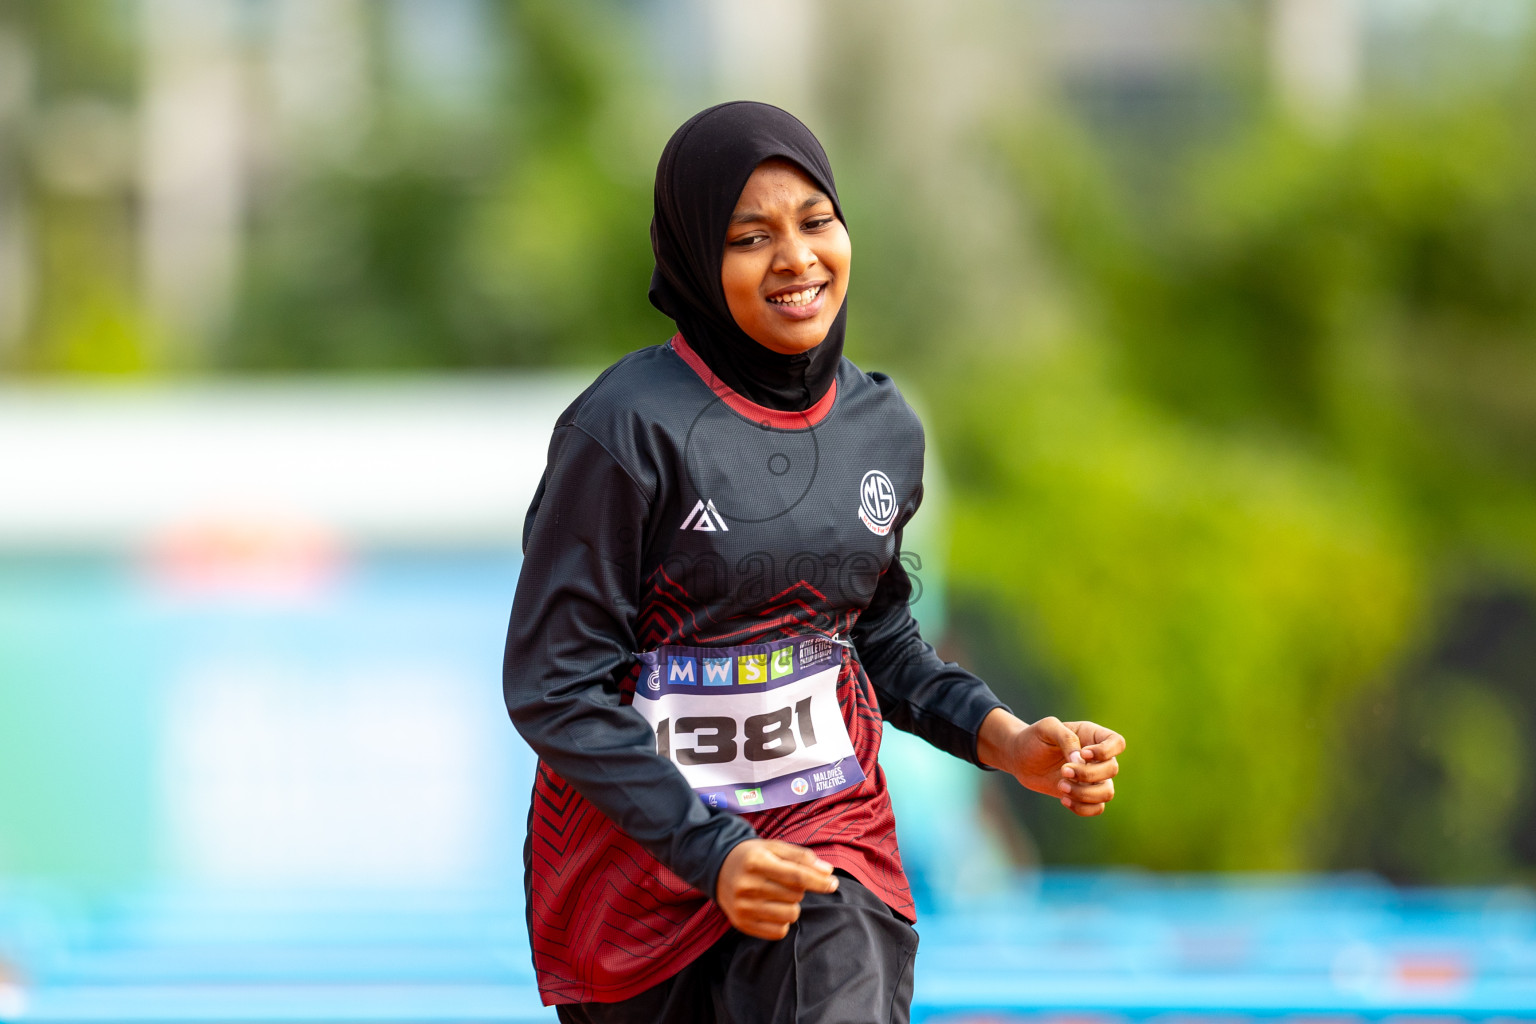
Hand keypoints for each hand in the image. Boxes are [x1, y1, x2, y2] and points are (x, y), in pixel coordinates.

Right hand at [715, 839, 837, 939]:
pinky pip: (779, 932)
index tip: (833, 883)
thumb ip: (802, 857)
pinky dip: (783, 922)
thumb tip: (828, 872)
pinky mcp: (742, 924)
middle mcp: (747, 885)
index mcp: (756, 862)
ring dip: (792, 906)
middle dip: (799, 889)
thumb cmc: (754, 856)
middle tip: (784, 881)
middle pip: (795, 895)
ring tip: (777, 895)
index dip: (819, 881)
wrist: (718, 868)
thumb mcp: (775, 848)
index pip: (796, 876)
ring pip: (790, 915)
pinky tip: (772, 908)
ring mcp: (743, 907)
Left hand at [978, 709, 1124, 816]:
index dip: (1106, 752)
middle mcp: (1097, 758)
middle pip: (1112, 769)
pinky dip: (1082, 808)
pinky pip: (1097, 808)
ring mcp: (1092, 778)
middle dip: (1087, 774)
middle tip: (1063, 771)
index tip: (1083, 754)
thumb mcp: (1046, 728)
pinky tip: (1063, 799)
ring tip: (1061, 787)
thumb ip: (1066, 738)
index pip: (1117, 743)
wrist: (1019, 758)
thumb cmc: (1033, 738)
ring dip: (1085, 793)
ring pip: (1107, 792)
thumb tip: (1081, 761)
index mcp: (1092, 736)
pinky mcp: (1083, 794)